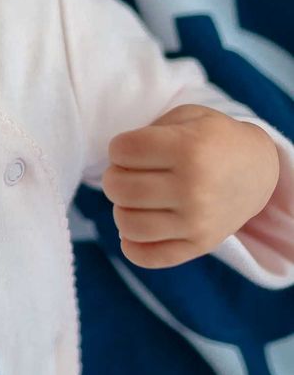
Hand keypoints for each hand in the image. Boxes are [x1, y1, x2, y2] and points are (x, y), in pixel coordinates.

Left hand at [101, 103, 280, 268]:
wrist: (258, 169)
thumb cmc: (212, 139)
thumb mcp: (186, 118)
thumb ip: (147, 132)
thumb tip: (115, 167)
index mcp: (188, 148)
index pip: (121, 151)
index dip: (119, 148)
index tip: (133, 149)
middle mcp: (193, 188)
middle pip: (118, 188)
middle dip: (115, 177)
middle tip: (131, 173)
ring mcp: (197, 222)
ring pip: (126, 224)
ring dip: (122, 208)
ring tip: (137, 199)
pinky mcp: (200, 245)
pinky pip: (147, 256)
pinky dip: (131, 245)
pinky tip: (140, 226)